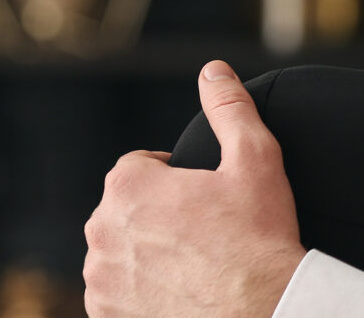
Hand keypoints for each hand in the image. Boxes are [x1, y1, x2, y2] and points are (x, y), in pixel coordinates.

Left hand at [84, 60, 307, 317]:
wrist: (262, 312)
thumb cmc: (259, 239)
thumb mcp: (255, 159)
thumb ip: (230, 107)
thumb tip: (213, 70)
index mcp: (128, 186)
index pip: (139, 168)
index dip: (175, 180)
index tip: (204, 198)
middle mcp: (101, 231)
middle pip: (127, 211)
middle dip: (158, 216)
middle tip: (205, 232)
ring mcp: (101, 279)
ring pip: (121, 253)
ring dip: (146, 255)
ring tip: (193, 265)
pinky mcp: (106, 316)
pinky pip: (115, 296)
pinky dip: (139, 293)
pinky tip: (179, 291)